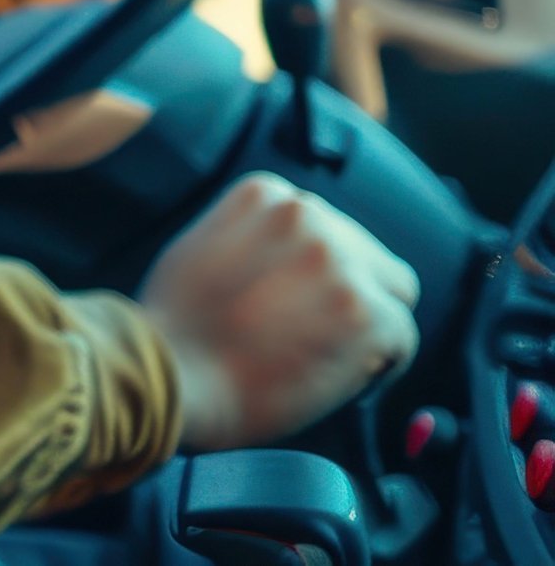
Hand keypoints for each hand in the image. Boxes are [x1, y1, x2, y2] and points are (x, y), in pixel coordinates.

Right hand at [140, 173, 419, 450]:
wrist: (169, 372)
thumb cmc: (176, 325)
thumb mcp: (204, 245)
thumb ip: (256, 236)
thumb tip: (298, 263)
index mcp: (266, 193)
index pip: (328, 227)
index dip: (321, 272)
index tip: (304, 303)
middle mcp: (308, 215)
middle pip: (369, 255)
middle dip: (353, 293)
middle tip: (320, 335)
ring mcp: (339, 263)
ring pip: (395, 294)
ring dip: (370, 325)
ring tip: (331, 357)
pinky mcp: (363, 313)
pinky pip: (403, 337)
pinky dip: (383, 364)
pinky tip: (345, 379)